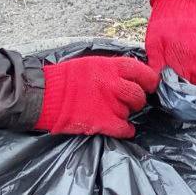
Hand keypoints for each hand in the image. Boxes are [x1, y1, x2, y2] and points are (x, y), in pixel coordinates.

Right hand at [34, 55, 159, 137]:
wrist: (46, 95)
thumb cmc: (65, 78)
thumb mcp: (91, 64)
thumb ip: (111, 70)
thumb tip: (128, 76)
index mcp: (110, 66)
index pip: (141, 70)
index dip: (149, 79)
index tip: (149, 84)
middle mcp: (113, 84)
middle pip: (138, 94)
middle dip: (138, 100)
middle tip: (131, 102)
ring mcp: (109, 104)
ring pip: (130, 112)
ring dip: (126, 114)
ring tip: (116, 113)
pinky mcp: (103, 122)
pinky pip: (124, 128)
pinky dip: (126, 130)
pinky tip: (122, 128)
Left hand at [145, 0, 195, 85]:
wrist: (180, 4)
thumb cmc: (163, 25)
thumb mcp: (153, 46)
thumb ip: (156, 66)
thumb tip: (156, 83)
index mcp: (183, 64)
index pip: (183, 88)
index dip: (177, 89)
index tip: (172, 88)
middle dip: (187, 85)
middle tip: (178, 81)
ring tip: (186, 74)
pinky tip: (194, 65)